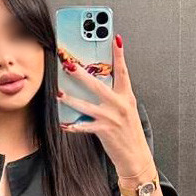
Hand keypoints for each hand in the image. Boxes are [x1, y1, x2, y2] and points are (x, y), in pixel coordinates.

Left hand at [57, 34, 153, 177]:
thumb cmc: (129, 132)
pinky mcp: (104, 131)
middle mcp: (120, 105)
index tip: (115, 38)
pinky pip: (84, 126)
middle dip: (81, 73)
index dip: (119, 54)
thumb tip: (97, 83)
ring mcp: (111, 118)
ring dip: (71, 99)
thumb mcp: (127, 110)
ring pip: (86, 105)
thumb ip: (115, 96)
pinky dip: (73, 125)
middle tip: (68, 63)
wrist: (136, 156)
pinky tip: (64, 124)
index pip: (123, 71)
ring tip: (59, 93)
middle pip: (97, 84)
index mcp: (127, 97)